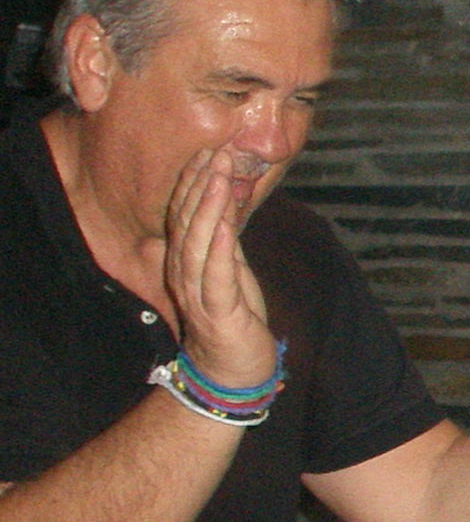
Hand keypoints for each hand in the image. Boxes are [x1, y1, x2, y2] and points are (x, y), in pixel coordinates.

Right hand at [160, 147, 277, 389]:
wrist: (232, 371)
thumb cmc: (233, 319)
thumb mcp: (231, 272)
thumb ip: (226, 241)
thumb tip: (229, 204)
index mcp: (187, 261)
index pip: (184, 215)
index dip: (195, 182)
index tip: (208, 151)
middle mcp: (184, 273)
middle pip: (187, 221)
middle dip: (202, 184)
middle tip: (216, 151)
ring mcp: (198, 292)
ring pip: (198, 243)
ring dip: (209, 207)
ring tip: (220, 176)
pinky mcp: (219, 311)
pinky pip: (216, 275)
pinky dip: (220, 248)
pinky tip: (226, 225)